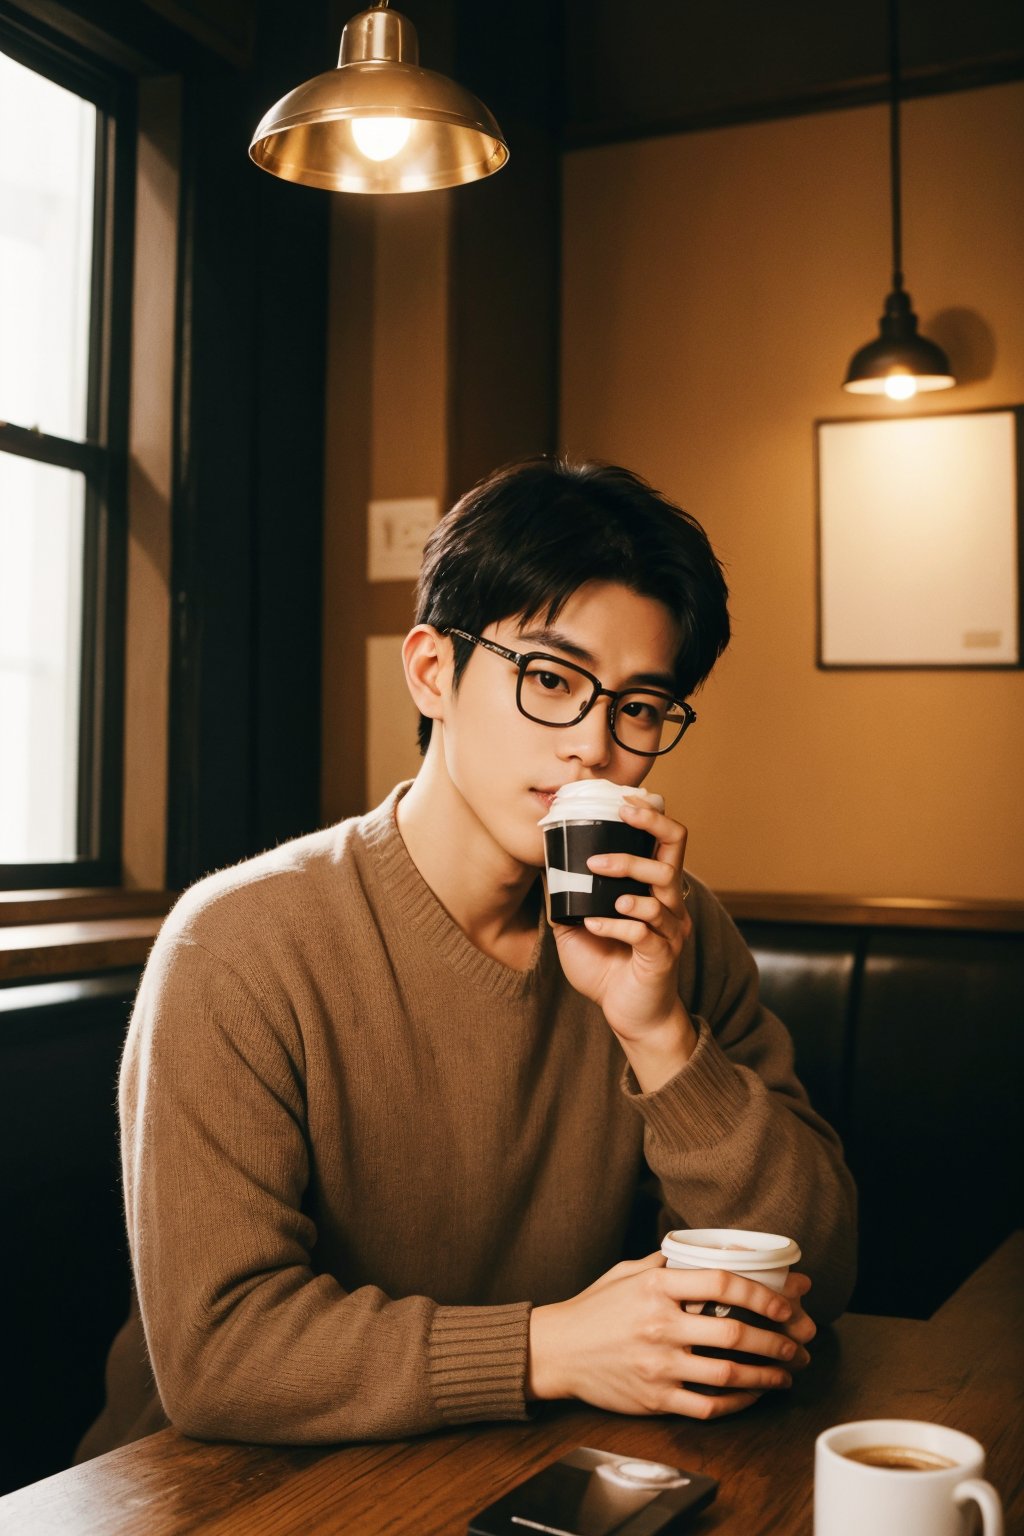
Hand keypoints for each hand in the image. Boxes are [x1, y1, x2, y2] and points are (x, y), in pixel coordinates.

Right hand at [527, 1253, 811, 1420]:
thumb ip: (666, 1264)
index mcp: (656, 1287)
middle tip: (800, 1342)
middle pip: (735, 1333)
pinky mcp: (655, 1398)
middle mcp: (660, 1325)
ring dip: (768, 1375)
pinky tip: (753, 1396)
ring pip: (729, 1375)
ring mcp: (658, 1366)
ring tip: (787, 1373)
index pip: (722, 1283)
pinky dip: (740, 1403)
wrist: (556, 1350)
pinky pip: (709, 1406)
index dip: (762, 1292)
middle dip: (778, 1340)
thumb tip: (709, 1254)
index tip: (788, 1301)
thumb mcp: (627, 1272)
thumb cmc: (594, 1308)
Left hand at [551, 798, 695, 1086]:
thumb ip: (568, 897)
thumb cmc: (609, 969)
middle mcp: (669, 902)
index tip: (622, 799)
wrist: (630, 1016)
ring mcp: (669, 929)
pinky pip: (643, 931)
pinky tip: (592, 925)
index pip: (665, 840)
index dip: (649, 814)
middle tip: (621, 813)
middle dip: (650, 823)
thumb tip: (542, 867)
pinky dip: (614, 923)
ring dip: (627, 870)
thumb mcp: (578, 926)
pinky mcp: (661, 956)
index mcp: (654, 889)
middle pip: (676, 847)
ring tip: (596, 868)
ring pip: (662, 885)